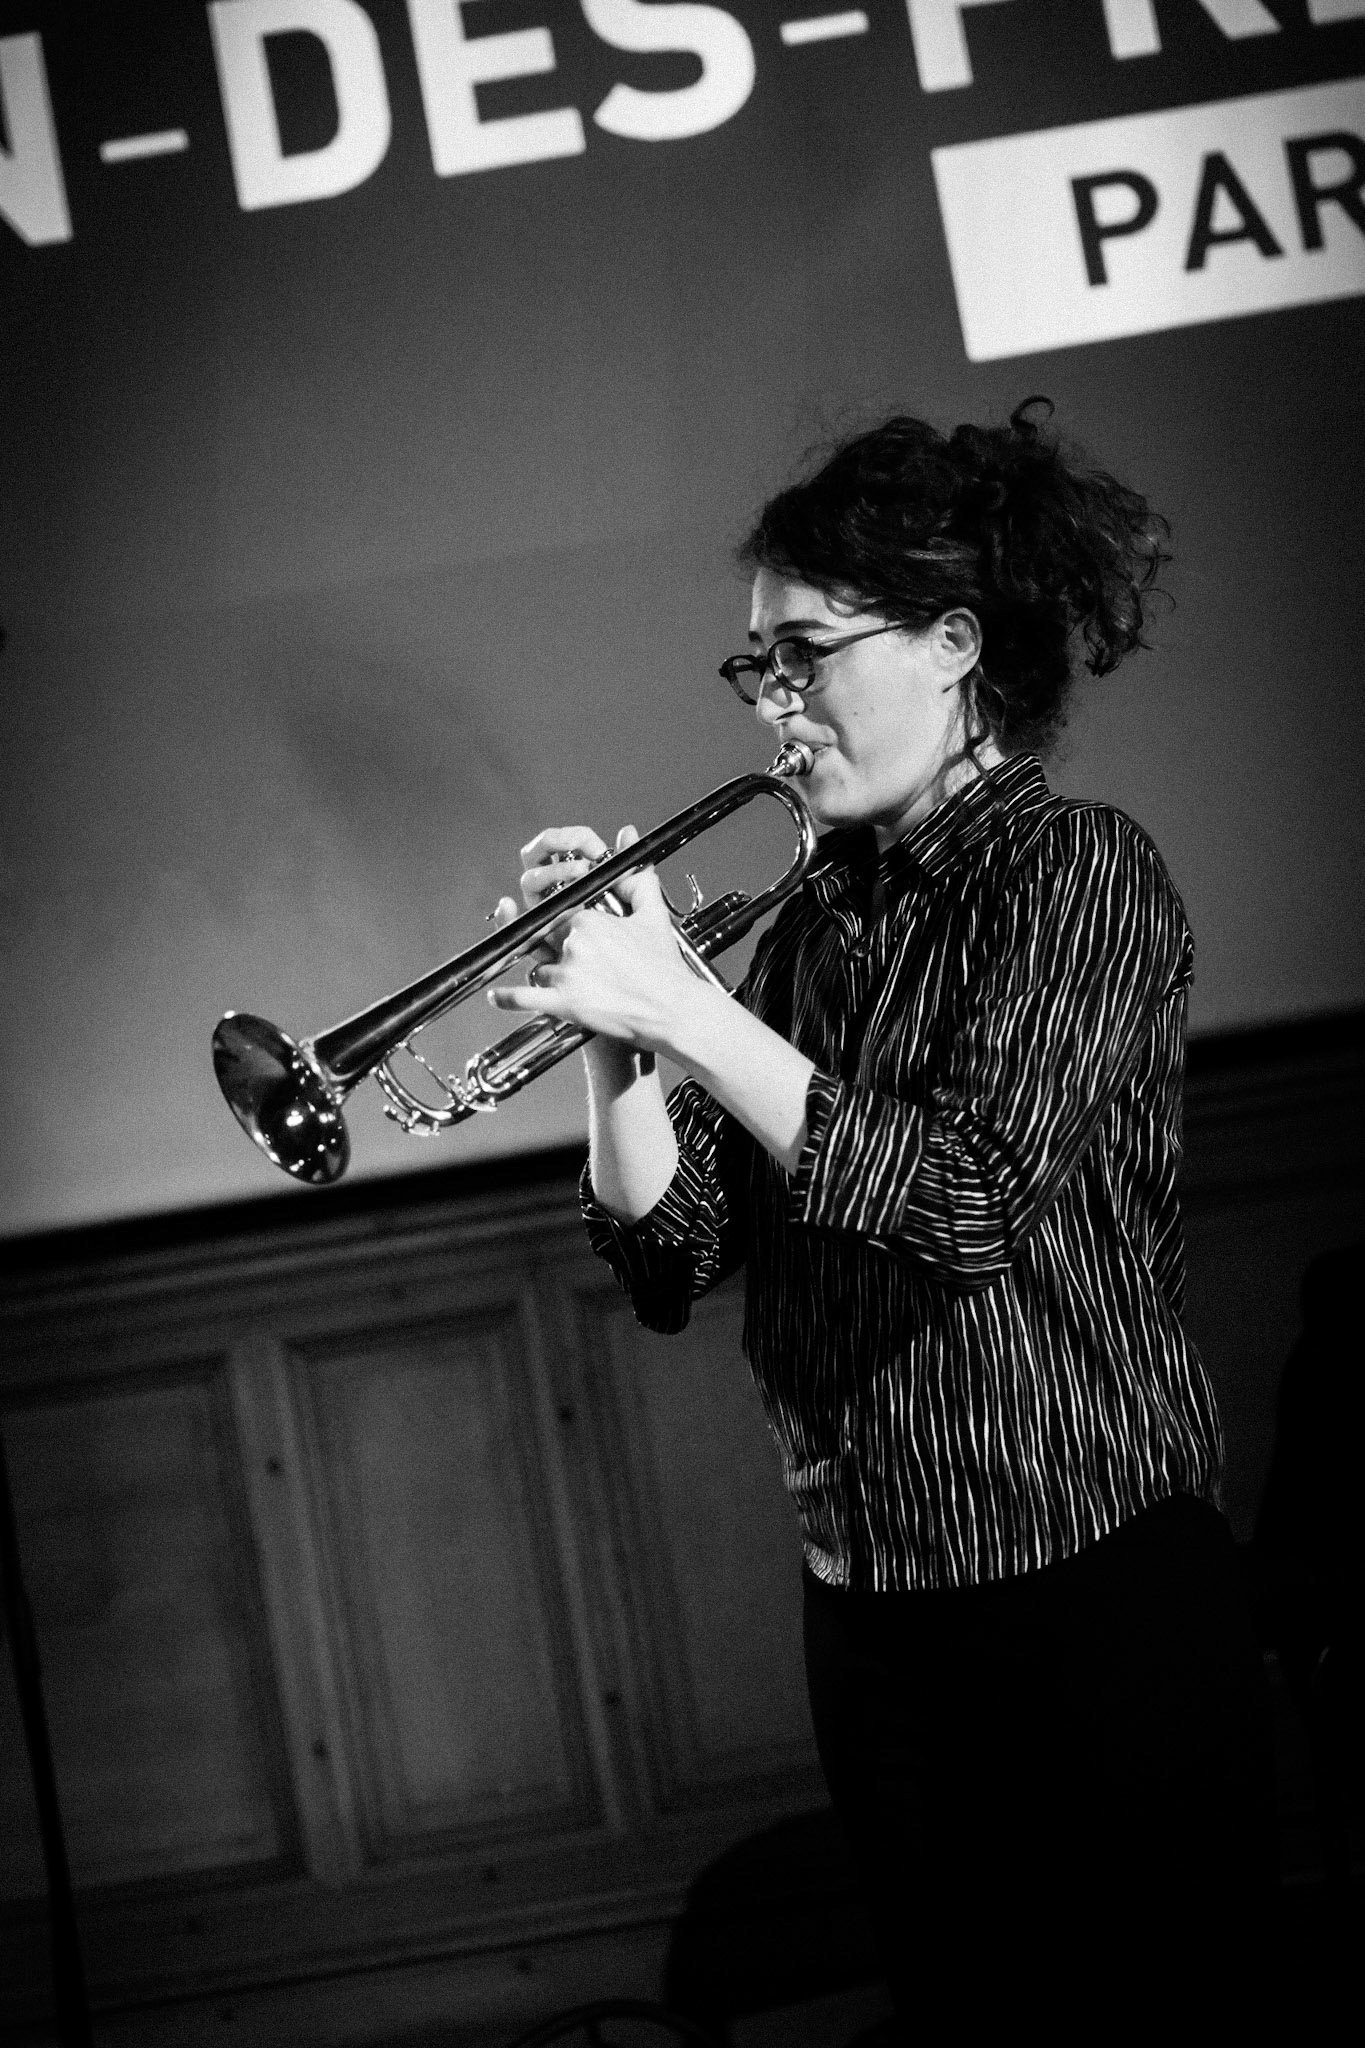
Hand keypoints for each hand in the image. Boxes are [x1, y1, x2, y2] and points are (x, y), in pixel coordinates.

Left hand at [488, 825, 701, 1055]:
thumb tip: (626, 835)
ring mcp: (566, 975)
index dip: (565, 921)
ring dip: (546, 972)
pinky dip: (507, 997)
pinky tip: (496, 995)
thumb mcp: (652, 913)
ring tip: (568, 980)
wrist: (673, 1011)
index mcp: (588, 921)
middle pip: (546, 939)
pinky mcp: (563, 1005)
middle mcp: (573, 944)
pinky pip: (524, 997)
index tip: (573, 928)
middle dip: (555, 946)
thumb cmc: (664, 967)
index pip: (560, 913)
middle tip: (574, 956)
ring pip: (538, 967)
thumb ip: (635, 874)